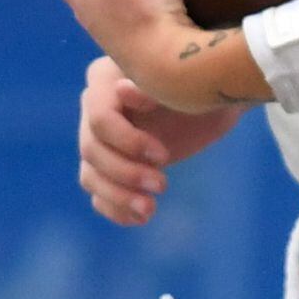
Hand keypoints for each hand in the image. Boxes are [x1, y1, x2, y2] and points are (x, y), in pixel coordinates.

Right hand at [76, 55, 235, 226]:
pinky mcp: (108, 166)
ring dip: (118, 197)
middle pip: (91, 150)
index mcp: (104, 80)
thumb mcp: (182, 83)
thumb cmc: (197, 83)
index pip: (99, 118)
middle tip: (163, 185)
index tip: (164, 156)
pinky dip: (116, 208)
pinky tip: (140, 218)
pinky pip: (98, 193)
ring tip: (150, 210)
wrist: (208, 102)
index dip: (127, 142)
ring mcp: (97, 139)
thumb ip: (151, 86)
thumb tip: (122, 90)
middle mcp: (93, 108)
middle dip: (126, 173)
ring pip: (90, 175)